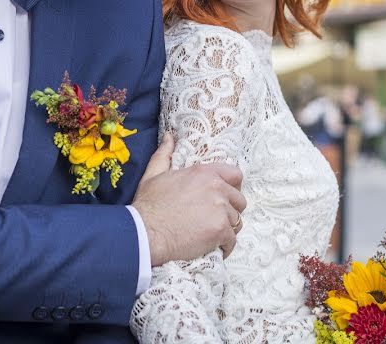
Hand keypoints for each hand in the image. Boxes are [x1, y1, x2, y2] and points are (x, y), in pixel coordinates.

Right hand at [132, 133, 246, 265]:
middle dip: (231, 209)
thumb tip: (169, 137)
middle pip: (239, 200)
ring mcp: (220, 210)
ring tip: (215, 234)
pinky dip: (226, 246)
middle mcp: (217, 189)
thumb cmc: (149, 204)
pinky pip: (232, 240)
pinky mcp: (220, 231)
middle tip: (217, 218)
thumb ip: (164, 154)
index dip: (232, 186)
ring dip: (228, 228)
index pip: (235, 175)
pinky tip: (217, 248)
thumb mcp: (154, 174)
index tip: (225, 196)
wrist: (146, 232)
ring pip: (237, 221)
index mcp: (204, 173)